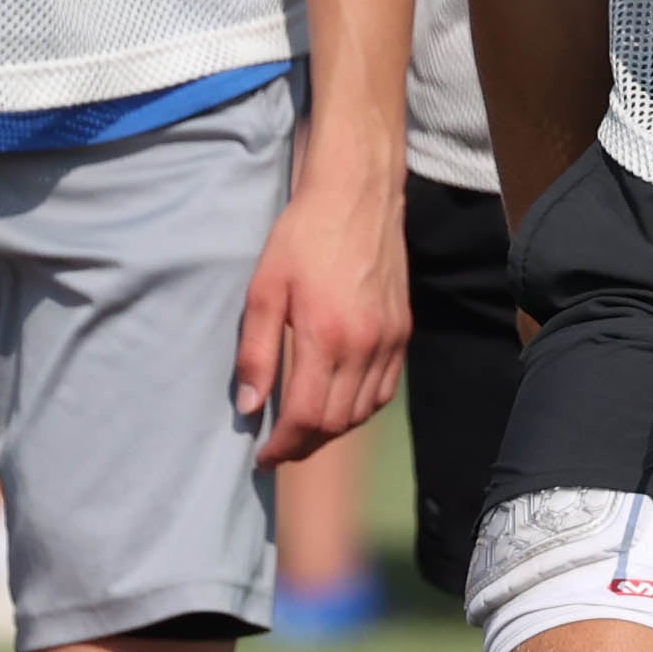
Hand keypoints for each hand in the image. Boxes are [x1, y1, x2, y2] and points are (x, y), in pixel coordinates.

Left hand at [236, 145, 409, 468]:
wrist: (357, 195)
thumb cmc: (303, 236)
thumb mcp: (264, 289)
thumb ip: (256, 352)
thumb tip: (250, 406)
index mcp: (326, 336)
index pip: (308, 417)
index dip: (283, 446)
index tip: (263, 456)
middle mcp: (365, 345)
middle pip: (337, 423)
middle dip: (304, 445)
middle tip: (278, 447)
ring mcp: (389, 340)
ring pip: (363, 412)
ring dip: (332, 430)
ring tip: (304, 429)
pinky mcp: (402, 331)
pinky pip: (384, 390)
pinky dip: (360, 408)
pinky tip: (338, 402)